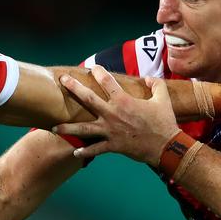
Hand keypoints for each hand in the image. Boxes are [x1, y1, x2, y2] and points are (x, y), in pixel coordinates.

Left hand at [52, 65, 179, 166]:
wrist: (166, 147)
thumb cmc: (164, 122)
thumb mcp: (163, 99)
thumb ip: (156, 85)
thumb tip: (148, 78)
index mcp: (123, 101)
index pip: (107, 82)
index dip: (99, 72)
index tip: (93, 67)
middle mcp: (112, 114)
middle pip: (88, 98)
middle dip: (73, 88)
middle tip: (62, 80)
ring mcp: (110, 131)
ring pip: (83, 128)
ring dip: (67, 128)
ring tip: (53, 127)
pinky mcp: (112, 145)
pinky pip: (95, 149)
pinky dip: (85, 152)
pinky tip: (75, 152)